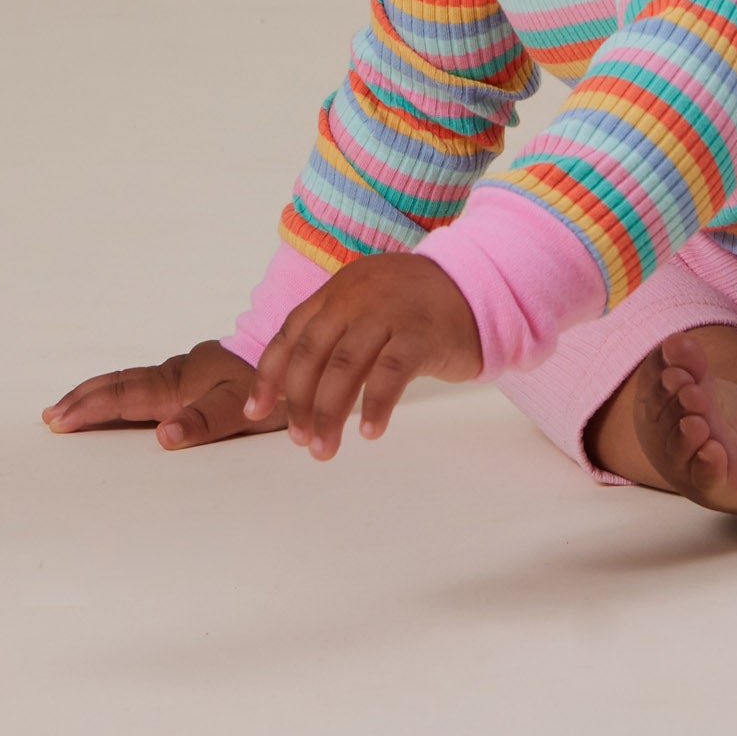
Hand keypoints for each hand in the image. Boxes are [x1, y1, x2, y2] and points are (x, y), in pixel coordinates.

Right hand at [42, 338, 285, 449]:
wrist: (308, 354)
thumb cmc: (276, 386)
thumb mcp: (243, 408)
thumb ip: (204, 422)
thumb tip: (162, 437)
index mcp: (181, 383)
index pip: (124, 396)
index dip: (89, 409)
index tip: (57, 420)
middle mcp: (179, 374)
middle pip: (121, 385)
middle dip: (85, 399)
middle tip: (51, 415)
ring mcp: (189, 372)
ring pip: (134, 382)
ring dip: (102, 395)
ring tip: (75, 407)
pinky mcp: (201, 375)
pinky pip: (152, 385)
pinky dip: (126, 393)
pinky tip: (127, 402)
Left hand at [245, 252, 481, 460]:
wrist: (480, 286)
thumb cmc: (417, 309)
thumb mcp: (368, 308)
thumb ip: (333, 336)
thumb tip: (286, 392)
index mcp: (339, 290)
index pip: (291, 333)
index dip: (269, 375)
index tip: (256, 411)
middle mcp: (358, 296)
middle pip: (312, 354)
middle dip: (299, 403)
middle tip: (300, 440)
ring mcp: (390, 312)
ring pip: (344, 367)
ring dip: (328, 414)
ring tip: (324, 448)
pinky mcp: (422, 333)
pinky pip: (390, 374)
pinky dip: (375, 406)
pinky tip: (369, 431)